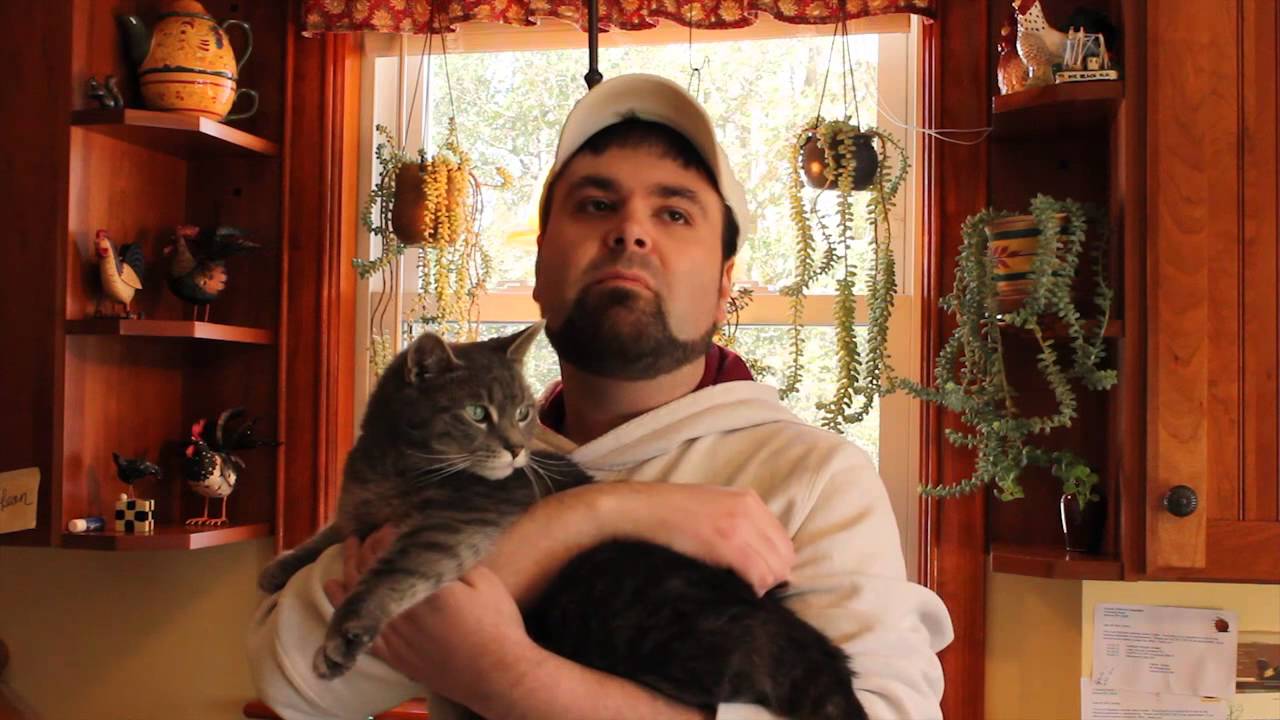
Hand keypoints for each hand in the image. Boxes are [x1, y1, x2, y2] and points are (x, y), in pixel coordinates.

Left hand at [323, 529, 537, 708]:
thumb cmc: (495, 624)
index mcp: (424, 584)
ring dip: (349, 566)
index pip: (389, 549)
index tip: (393, 523)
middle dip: (366, 545)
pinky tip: (333, 588)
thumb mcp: (484, 580)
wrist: (495, 674)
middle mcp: (400, 607)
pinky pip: (357, 627)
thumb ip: (454, 559)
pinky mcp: (391, 653)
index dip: (385, 532)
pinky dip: (341, 605)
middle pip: (369, 568)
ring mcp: (392, 633)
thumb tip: (433, 538)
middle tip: (371, 532)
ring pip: (357, 593)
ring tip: (348, 548)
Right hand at [586, 482, 794, 594]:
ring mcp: (739, 525)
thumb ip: (738, 520)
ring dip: (763, 584)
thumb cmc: (670, 512)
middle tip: (751, 588)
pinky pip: (758, 574)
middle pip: (784, 556)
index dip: (775, 564)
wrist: (639, 509)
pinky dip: (753, 588)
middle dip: (773, 576)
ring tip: (741, 589)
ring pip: (775, 569)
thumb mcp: (712, 505)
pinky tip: (737, 590)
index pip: (783, 541)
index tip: (759, 578)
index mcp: (749, 499)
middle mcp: (749, 509)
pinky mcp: (727, 543)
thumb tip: (757, 553)